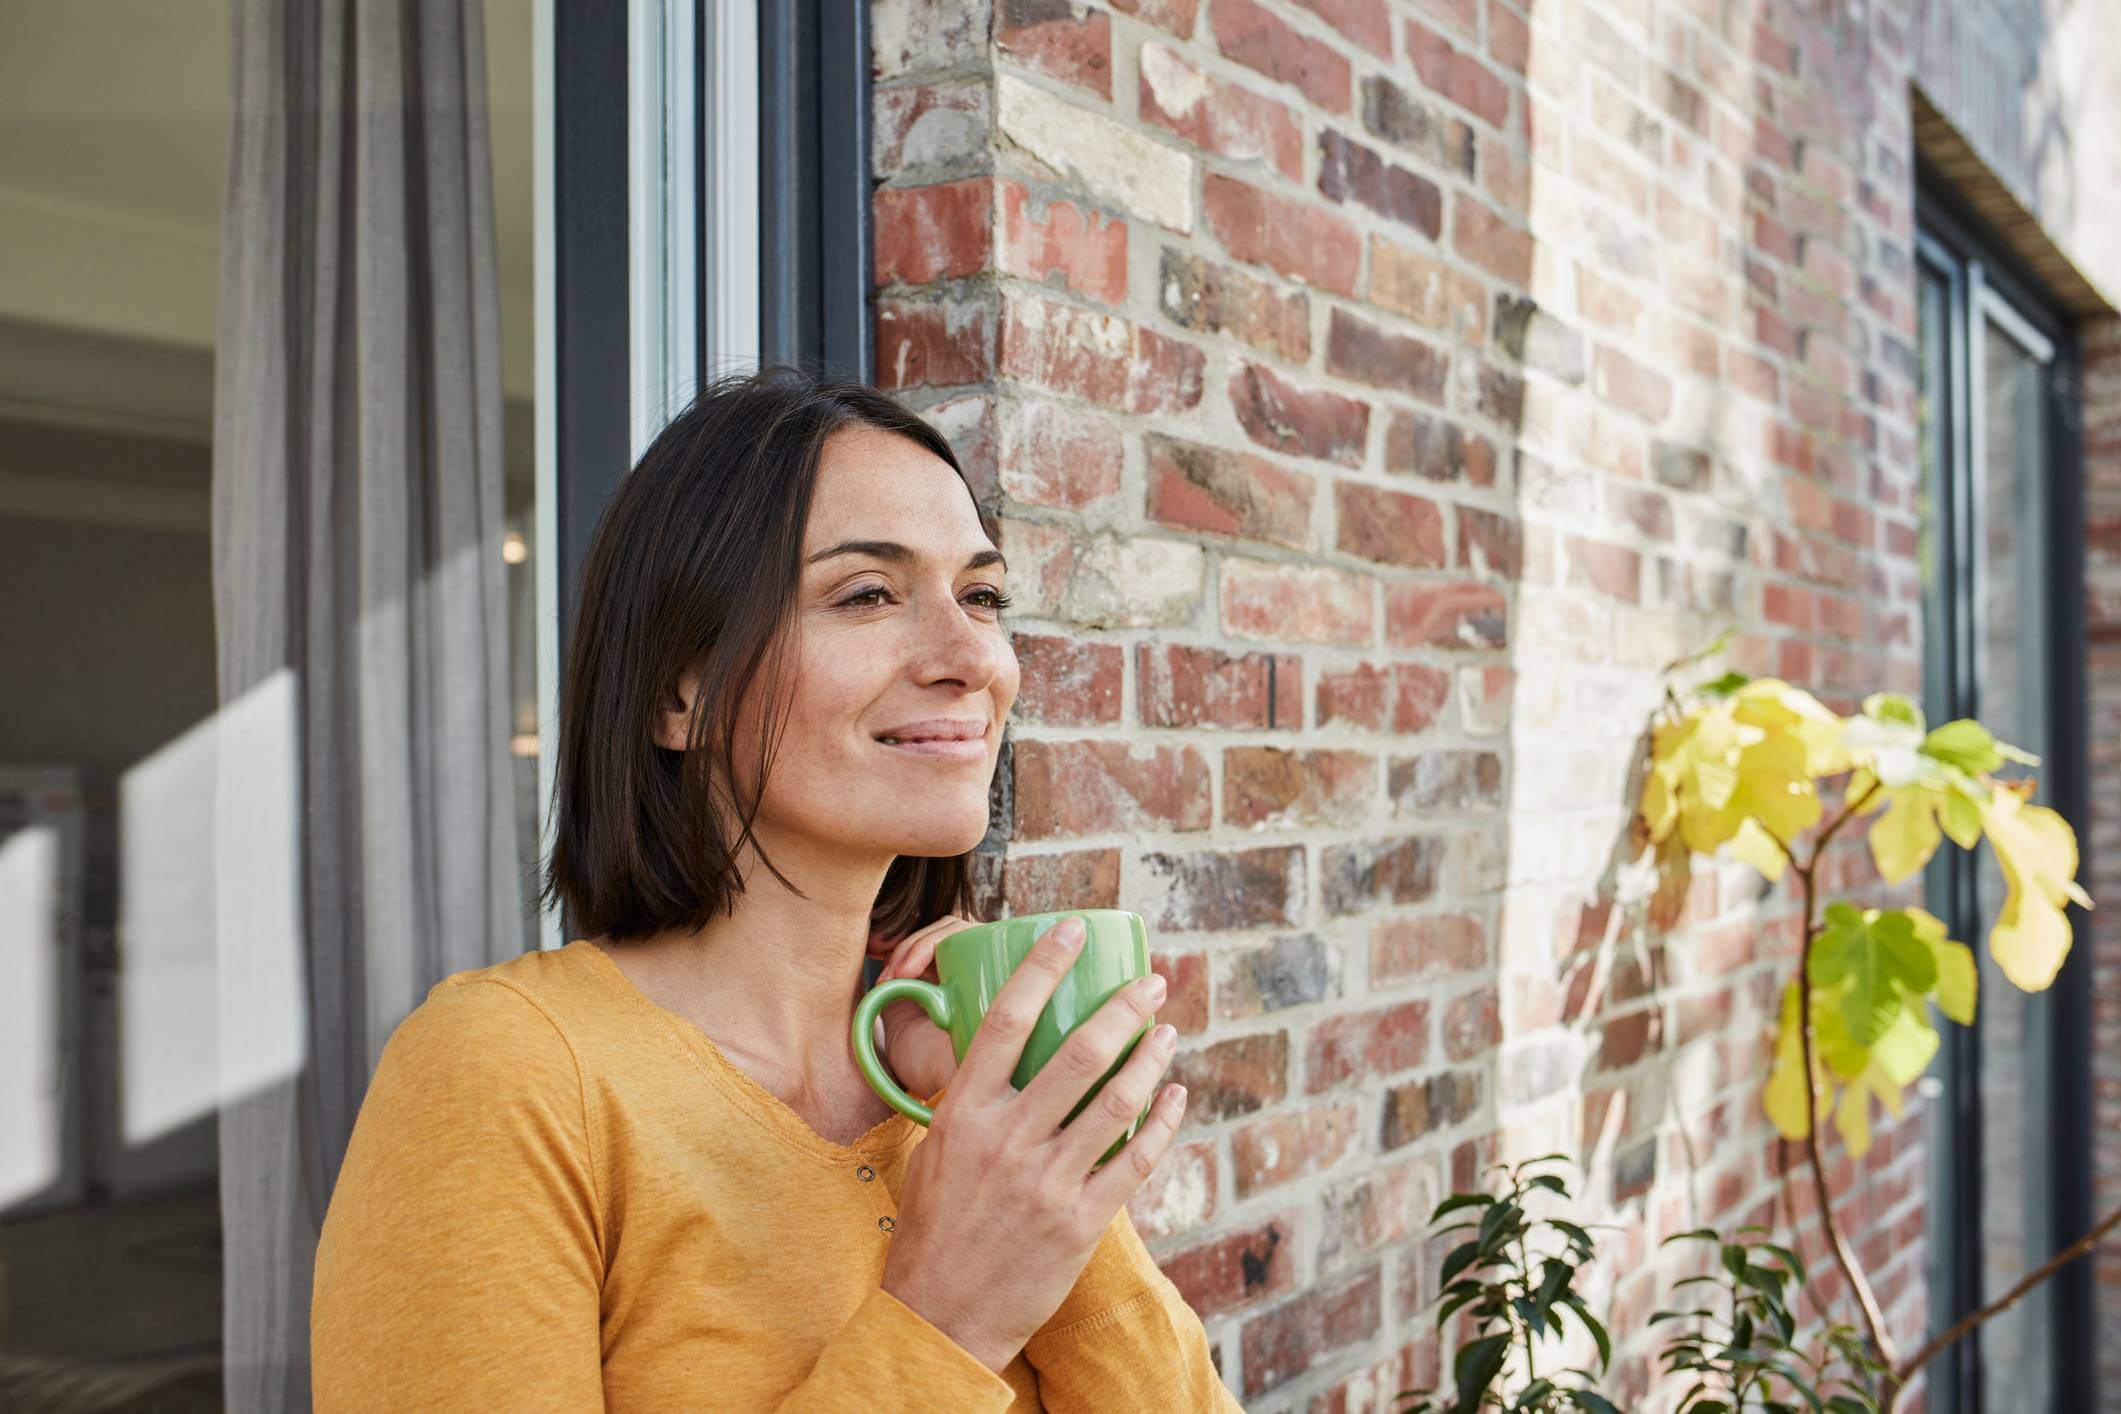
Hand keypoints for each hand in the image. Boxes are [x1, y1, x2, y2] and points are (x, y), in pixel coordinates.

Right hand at [877, 915, 1186, 1372]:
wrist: (941, 1316)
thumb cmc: (935, 1227)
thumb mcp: (936, 1151)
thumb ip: (972, 1101)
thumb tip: (1003, 1049)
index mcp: (963, 1113)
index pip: (1005, 1019)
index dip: (1043, 966)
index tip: (1072, 929)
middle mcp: (1006, 1140)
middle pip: (1077, 1052)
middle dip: (1124, 1007)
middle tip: (1151, 981)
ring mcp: (1047, 1181)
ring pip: (1117, 1100)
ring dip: (1152, 1057)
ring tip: (1168, 1031)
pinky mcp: (1080, 1221)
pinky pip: (1134, 1160)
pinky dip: (1163, 1123)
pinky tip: (1175, 1098)